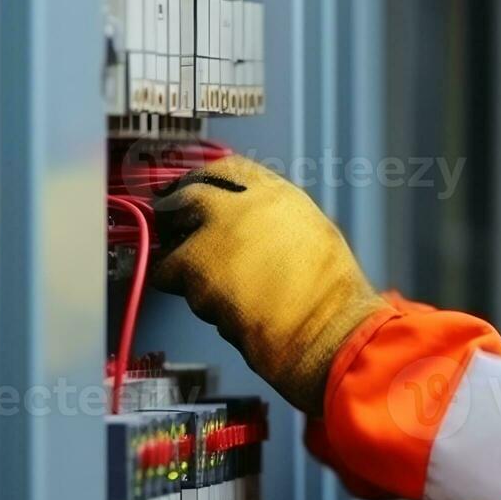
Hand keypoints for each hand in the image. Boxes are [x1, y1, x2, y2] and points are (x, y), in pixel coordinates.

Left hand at [151, 155, 388, 413]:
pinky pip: (170, 277)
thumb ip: (274, 223)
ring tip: (215, 291)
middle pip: (187, 196)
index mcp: (277, 195)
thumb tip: (249, 231)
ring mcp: (216, 234)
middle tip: (170, 229)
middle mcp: (243, 206)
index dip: (203, 180)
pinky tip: (214, 307)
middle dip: (173, 213)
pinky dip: (183, 292)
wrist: (325, 330)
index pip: (227, 169)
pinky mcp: (195, 268)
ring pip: (177, 244)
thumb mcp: (312, 237)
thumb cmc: (329, 297)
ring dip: (184, 266)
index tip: (189, 191)